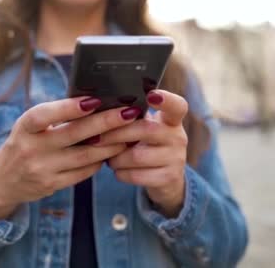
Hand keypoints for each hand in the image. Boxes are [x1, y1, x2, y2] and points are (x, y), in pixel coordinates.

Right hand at [0, 97, 142, 221]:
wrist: (3, 181)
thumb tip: (94, 102)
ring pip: (84, 156)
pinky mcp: (52, 185)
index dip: (68, 108)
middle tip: (128, 113)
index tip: (93, 100)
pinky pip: (83, 172)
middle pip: (72, 134)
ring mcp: (42, 169)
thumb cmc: (24, 143)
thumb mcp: (29, 126)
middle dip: (104, 122)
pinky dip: (100, 161)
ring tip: (129, 133)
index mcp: (24, 128)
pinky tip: (113, 151)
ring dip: (110, 144)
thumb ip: (54, 116)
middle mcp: (31, 149)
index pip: (44, 115)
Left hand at [97, 90, 188, 217]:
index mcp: (171, 119)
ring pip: (137, 156)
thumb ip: (130, 117)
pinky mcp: (169, 178)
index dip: (166, 99)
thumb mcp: (144, 128)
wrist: (164, 178)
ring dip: (116, 157)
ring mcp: (176, 159)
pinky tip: (117, 170)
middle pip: (146, 129)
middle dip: (116, 134)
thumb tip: (98, 109)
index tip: (151, 95)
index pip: (177, 106)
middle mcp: (178, 137)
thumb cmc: (145, 145)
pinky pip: (137, 175)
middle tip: (96, 138)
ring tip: (107, 156)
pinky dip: (121, 173)